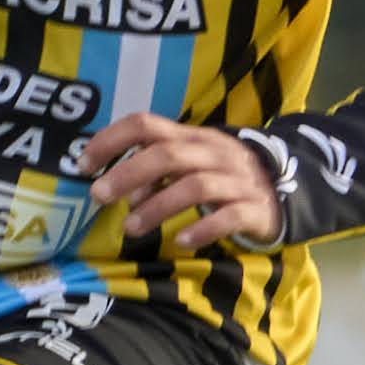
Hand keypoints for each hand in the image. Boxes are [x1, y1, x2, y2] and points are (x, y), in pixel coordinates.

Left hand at [69, 113, 281, 252]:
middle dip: (127, 174)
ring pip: (194, 186)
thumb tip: (123, 193)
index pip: (147, 124)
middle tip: (98, 197)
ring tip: (131, 228)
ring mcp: (236, 180)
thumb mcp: (189, 166)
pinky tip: (181, 241)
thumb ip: (154, 174)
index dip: (111, 140)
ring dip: (157, 207)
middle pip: (168, 155)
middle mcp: (214, 153)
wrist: (282, 191)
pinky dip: (202, 228)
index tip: (83, 164)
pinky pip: (228, 216)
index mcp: (191, 137)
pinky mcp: (254, 209)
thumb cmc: (222, 178)